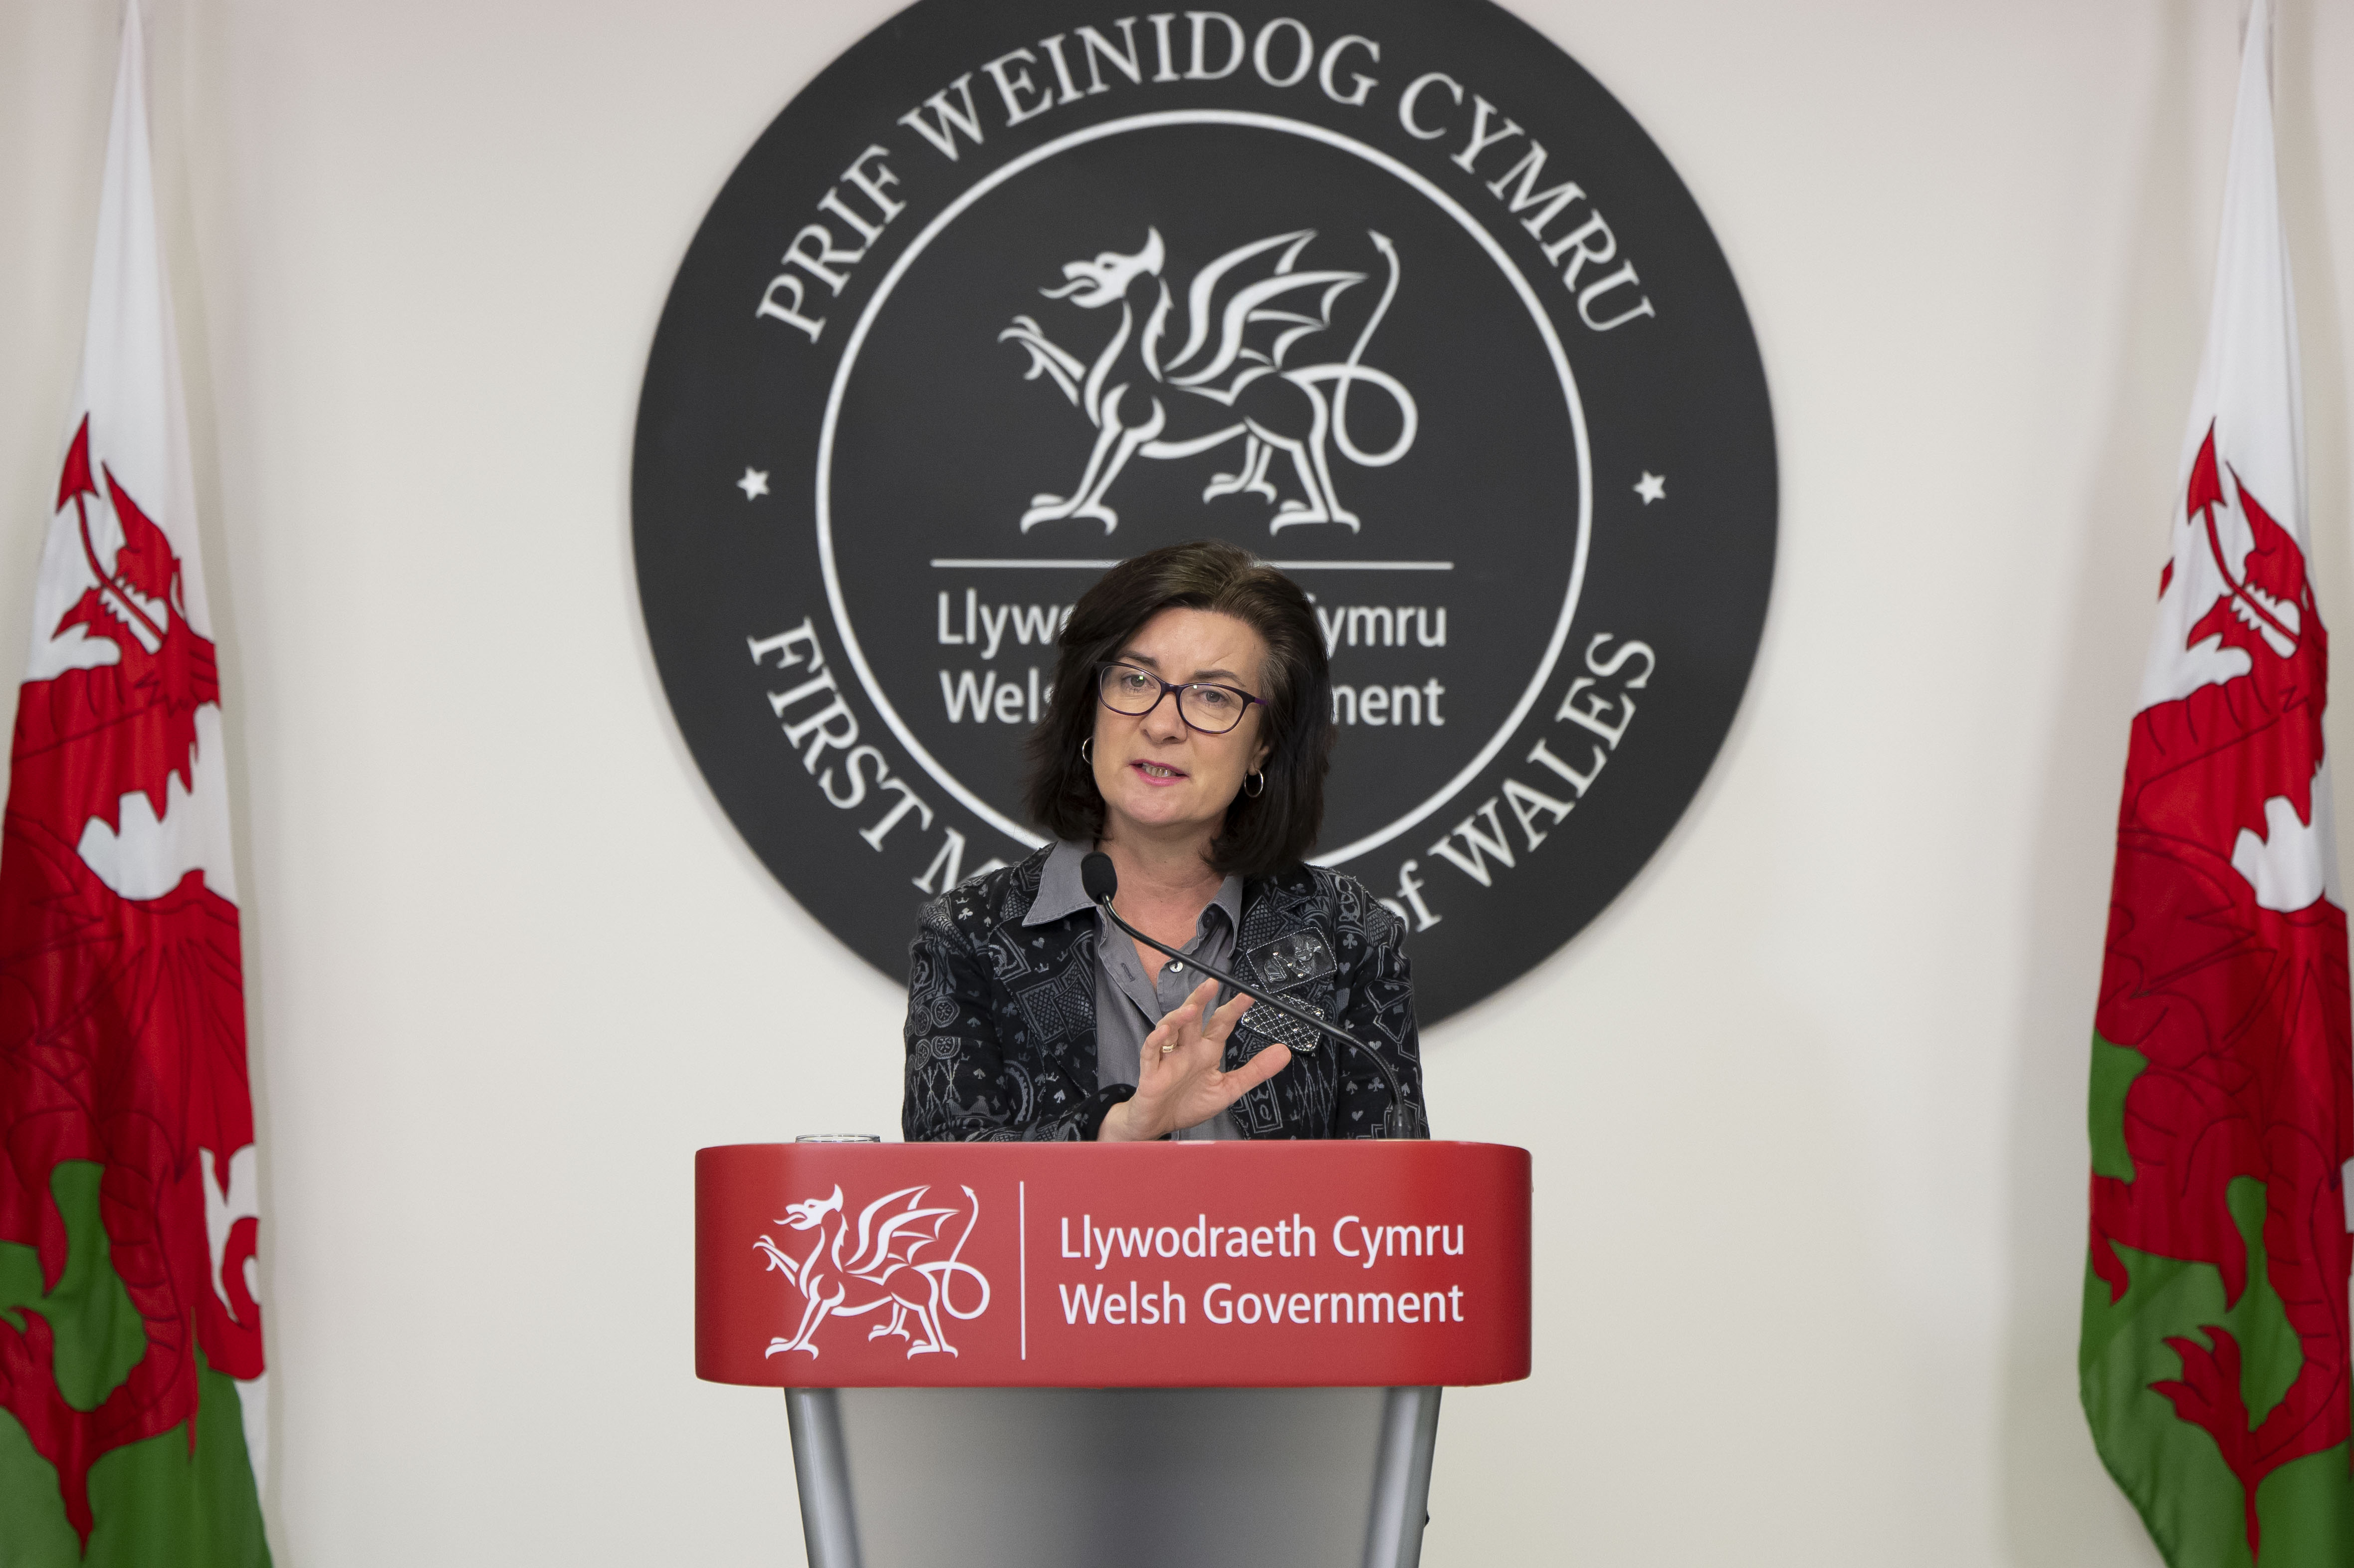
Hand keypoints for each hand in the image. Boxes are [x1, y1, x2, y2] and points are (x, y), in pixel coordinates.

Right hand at [1097, 978, 1290, 1141]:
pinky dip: (1156, 1040)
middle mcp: (1188, 1048)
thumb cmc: (1190, 1103)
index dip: (1234, 1009)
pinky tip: (1164, 1032)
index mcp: (1207, 1050)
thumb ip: (1255, 1070)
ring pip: (1171, 1029)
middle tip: (1212, 983)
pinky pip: (1151, 1051)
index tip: (1250, 996)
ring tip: (1190, 1009)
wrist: (1161, 1123)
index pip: (1222, 1023)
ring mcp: (1168, 1057)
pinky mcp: (1151, 1071)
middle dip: (1201, 999)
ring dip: (1178, 1017)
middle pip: (1193, 1017)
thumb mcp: (1229, 1088)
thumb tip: (1284, 1052)